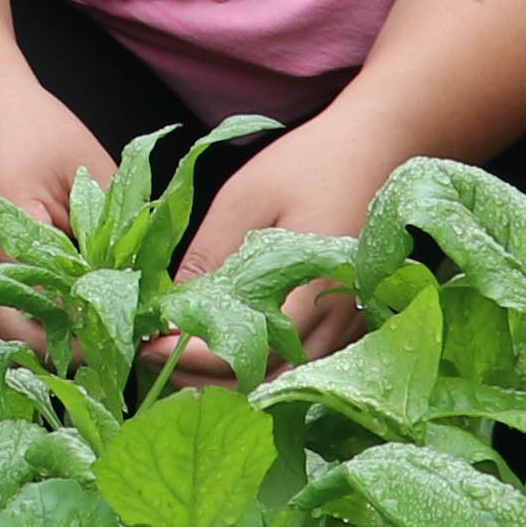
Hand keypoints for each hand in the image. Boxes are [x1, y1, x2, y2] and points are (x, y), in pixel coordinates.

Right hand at [0, 78, 120, 356]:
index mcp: (7, 223)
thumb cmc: (35, 128)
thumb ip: (113, 225)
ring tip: (71, 353)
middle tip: (103, 354)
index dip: (83, 329)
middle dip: (58, 351)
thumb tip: (147, 282)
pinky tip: (34, 341)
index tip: (120, 337)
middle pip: (11, 335)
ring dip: (24, 352)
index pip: (46, 302)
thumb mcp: (86, 167)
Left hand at [179, 107, 407, 366]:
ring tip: (183, 357)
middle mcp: (334, 320)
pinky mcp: (351, 321)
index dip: (186, 357)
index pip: (240, 352)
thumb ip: (208, 256)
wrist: (380, 144)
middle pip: (260, 382)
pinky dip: (261, 366)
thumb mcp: (245, 198)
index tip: (145, 346)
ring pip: (283, 381)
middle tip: (154, 357)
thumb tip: (169, 311)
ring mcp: (348, 325)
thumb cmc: (311, 162)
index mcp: (307, 290)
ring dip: (231, 379)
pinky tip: (228, 348)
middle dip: (201, 378)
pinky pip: (302, 364)